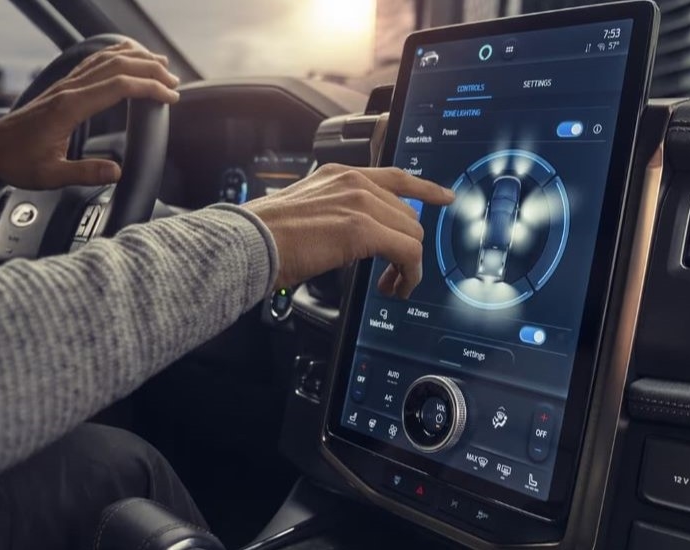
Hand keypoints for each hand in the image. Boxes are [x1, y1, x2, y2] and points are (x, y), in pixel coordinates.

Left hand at [0, 40, 180, 189]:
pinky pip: (94, 63)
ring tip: (160, 65)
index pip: (118, 86)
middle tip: (174, 81)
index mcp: (69, 107)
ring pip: (105, 59)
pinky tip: (128, 59)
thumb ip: (85, 173)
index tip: (170, 96)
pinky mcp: (63, 88)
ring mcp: (65, 85)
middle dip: (149, 70)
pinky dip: (117, 57)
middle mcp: (68, 90)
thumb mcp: (50, 176)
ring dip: (136, 59)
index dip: (149, 88)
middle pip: (117, 66)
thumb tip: (117, 172)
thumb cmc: (16, 162)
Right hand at [244, 164, 454, 298]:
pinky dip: (408, 275)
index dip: (425, 189)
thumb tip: (353, 238)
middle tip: (394, 276)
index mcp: (339, 174)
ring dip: (408, 266)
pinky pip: (407, 252)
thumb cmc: (265, 236)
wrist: (246, 243)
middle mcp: (353, 181)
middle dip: (407, 248)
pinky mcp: (360, 229)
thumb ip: (335, 214)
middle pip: (408, 214)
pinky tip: (395, 288)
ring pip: (412, 234)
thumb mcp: (306, 213)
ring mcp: (358, 202)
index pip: (395, 177)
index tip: (443, 197)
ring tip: (392, 287)